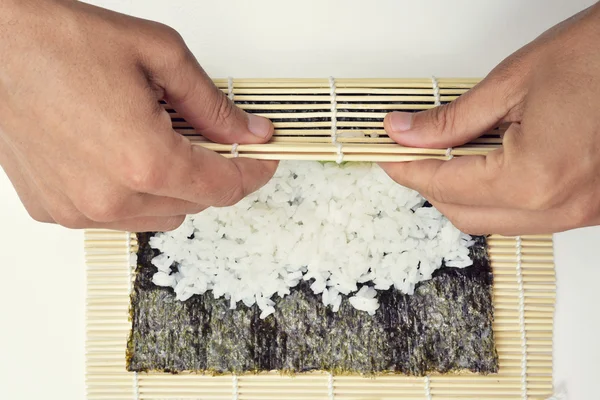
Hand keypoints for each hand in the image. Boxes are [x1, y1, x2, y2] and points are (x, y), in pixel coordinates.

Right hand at [0, 0, 276, 231]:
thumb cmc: (60, 41)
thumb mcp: (159, 56)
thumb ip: (212, 105)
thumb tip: (249, 131)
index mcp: (146, 160)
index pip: (225, 188)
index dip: (253, 173)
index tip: (262, 159)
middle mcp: (112, 197)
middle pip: (196, 204)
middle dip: (214, 173)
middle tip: (210, 139)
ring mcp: (81, 210)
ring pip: (160, 216)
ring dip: (175, 187)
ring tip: (158, 142)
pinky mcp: (55, 210)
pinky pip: (118, 216)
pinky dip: (134, 194)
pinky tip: (121, 156)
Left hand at [380, 3, 599, 235]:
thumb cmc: (599, 56)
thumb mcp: (512, 82)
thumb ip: (451, 120)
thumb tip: (404, 133)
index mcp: (534, 177)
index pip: (445, 185)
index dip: (407, 169)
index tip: (387, 155)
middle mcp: (558, 207)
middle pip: (464, 215)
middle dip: (429, 186)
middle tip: (409, 155)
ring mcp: (579, 213)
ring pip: (494, 222)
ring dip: (461, 195)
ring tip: (446, 157)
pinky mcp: (591, 208)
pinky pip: (526, 218)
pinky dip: (496, 198)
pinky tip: (486, 166)